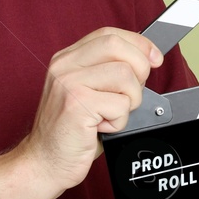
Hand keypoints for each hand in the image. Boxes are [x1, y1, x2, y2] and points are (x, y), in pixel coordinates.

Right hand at [18, 26, 161, 192]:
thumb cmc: (71, 132)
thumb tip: (147, 59)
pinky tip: (101, 128)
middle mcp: (64, 66)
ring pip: (125, 77)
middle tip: (131, 94)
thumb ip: (108, 71)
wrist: (44, 163)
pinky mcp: (76, 104)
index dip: (138, 44)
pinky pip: (120, 105)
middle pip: (118, 47)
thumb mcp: (88, 92)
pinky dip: (119, 122)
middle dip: (139, 70)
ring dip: (129, 102)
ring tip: (109, 115)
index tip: (154, 58)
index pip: (110, 35)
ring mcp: (68, 84)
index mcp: (68, 59)